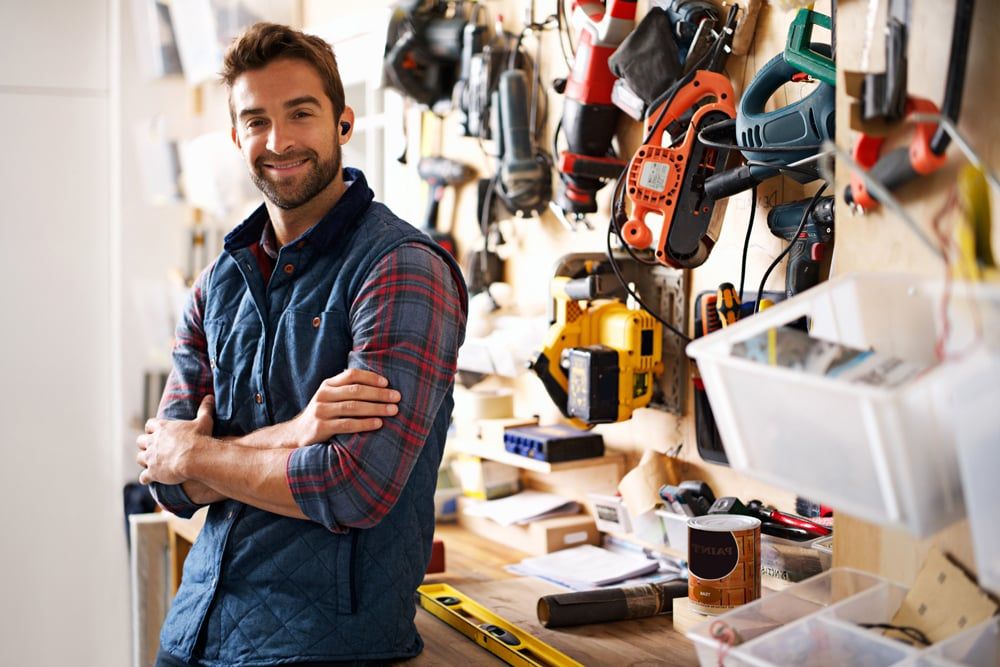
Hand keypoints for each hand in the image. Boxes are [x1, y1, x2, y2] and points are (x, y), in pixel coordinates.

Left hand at [137, 395, 214, 484]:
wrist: (195, 458)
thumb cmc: (200, 439)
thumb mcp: (204, 421)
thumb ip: (205, 409)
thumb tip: (210, 397)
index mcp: (162, 428)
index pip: (150, 425)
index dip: (152, 429)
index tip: (155, 432)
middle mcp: (153, 442)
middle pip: (140, 441)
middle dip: (144, 445)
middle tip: (152, 448)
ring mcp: (151, 457)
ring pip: (139, 458)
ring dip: (144, 461)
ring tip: (151, 464)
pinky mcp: (152, 472)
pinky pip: (143, 477)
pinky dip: (146, 478)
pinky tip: (150, 479)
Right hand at [285, 368, 400, 446]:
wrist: (296, 435)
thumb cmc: (323, 414)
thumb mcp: (331, 398)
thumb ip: (347, 390)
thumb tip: (382, 385)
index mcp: (328, 385)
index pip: (352, 375)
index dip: (371, 377)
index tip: (388, 383)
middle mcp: (323, 395)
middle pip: (355, 391)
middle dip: (379, 393)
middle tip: (397, 397)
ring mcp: (321, 411)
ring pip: (353, 407)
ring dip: (376, 408)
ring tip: (393, 410)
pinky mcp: (320, 428)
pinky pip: (347, 424)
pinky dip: (364, 423)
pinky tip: (378, 423)